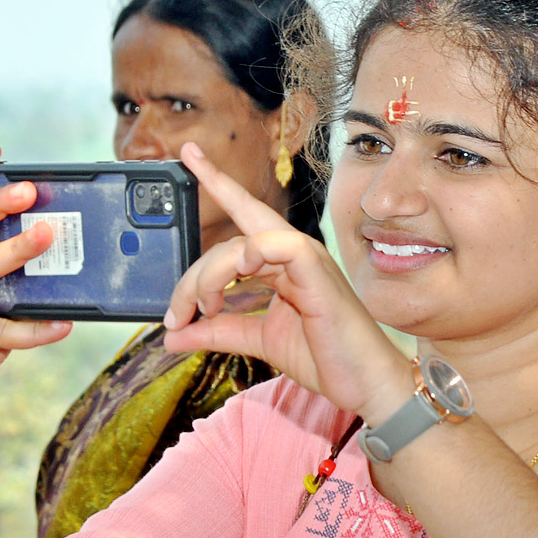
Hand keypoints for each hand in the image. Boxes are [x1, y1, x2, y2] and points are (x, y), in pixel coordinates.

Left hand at [163, 143, 411, 423]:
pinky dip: (251, 254)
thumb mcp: (257, 341)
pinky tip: (238, 273)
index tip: (187, 153)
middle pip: (230, 239)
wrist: (366, 384)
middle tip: (174, 314)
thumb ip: (217, 332)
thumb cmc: (326, 358)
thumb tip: (171, 335)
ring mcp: (307, 259)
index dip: (217, 181)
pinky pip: (279, 245)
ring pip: (242, 244)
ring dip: (209, 277)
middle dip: (192, 274)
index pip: (244, 214)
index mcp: (282, 262)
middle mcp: (293, 253)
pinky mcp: (317, 273)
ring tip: (203, 310)